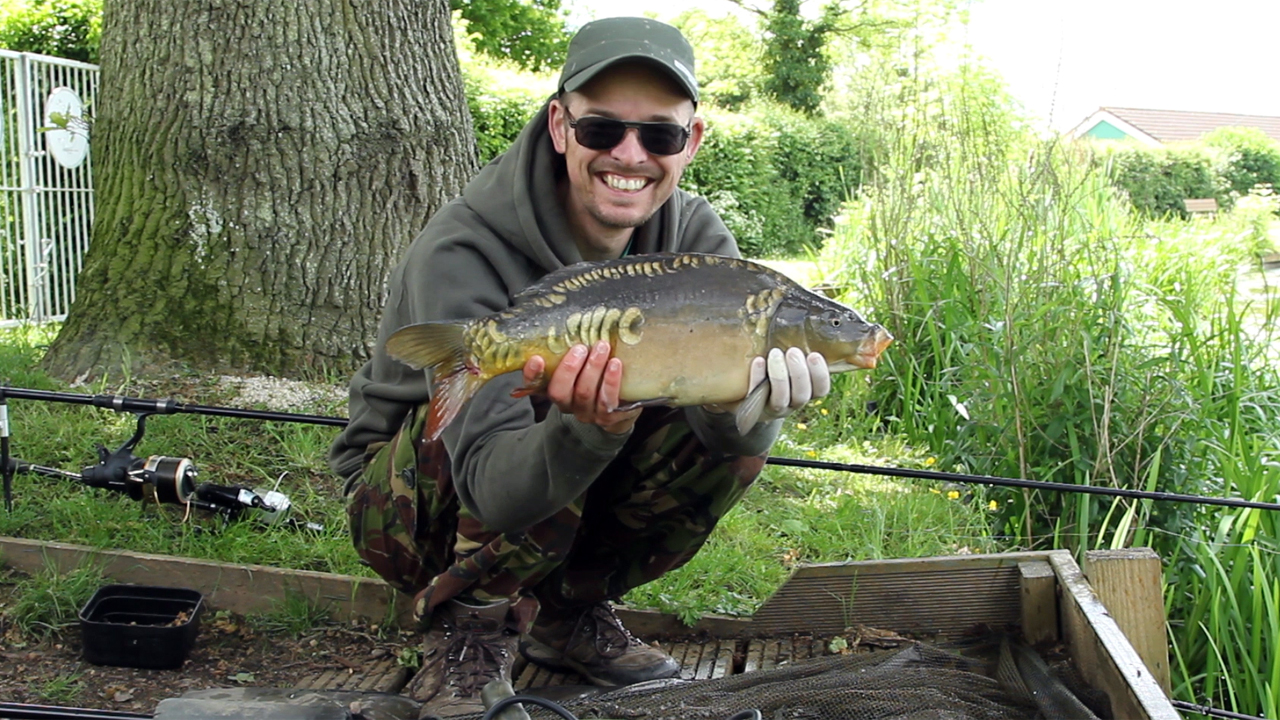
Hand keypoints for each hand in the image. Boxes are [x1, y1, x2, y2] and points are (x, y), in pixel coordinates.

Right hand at [523, 341, 639, 433]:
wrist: (622, 403)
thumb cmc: (598, 374)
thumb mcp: (583, 361)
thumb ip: (573, 348)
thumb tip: (574, 318)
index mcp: (553, 388)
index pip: (534, 384)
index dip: (532, 374)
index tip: (536, 358)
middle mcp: (566, 403)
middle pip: (559, 392)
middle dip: (568, 369)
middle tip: (580, 348)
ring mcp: (586, 412)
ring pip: (584, 393)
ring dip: (592, 368)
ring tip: (602, 347)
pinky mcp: (607, 416)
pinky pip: (607, 400)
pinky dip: (610, 381)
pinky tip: (615, 364)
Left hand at [706, 348, 830, 424]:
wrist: (740, 390)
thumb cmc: (771, 367)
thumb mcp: (787, 360)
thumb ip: (798, 348)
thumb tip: (808, 315)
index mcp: (805, 390)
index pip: (821, 389)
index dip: (820, 374)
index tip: (814, 355)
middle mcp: (792, 403)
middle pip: (802, 394)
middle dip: (799, 373)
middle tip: (792, 351)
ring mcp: (772, 408)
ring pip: (781, 398)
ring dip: (780, 376)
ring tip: (775, 353)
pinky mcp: (752, 408)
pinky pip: (755, 396)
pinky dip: (757, 378)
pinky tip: (757, 361)